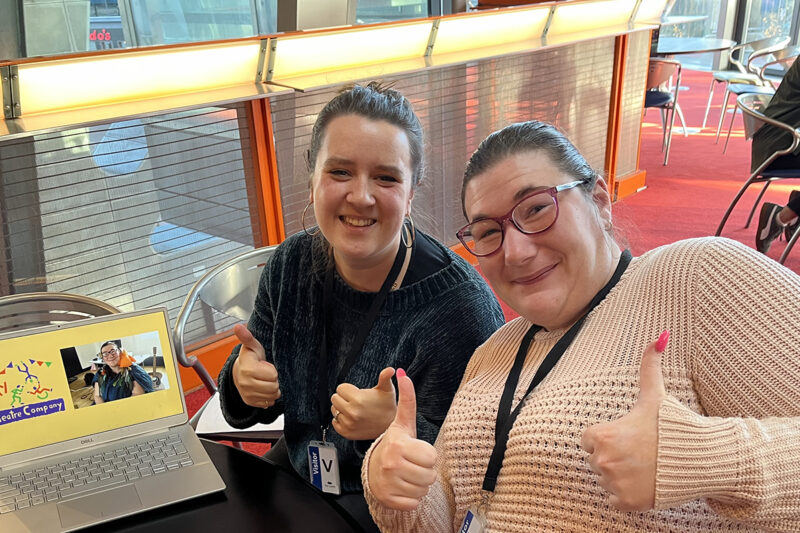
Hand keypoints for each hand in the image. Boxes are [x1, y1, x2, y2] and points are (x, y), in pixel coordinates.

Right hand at [231, 324, 280, 408]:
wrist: (239, 371)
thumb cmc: (250, 357)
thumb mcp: (252, 345)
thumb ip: (247, 337)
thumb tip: (238, 327)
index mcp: (247, 369)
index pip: (273, 375)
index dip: (273, 369)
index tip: (265, 365)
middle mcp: (245, 383)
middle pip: (274, 387)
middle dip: (274, 379)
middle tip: (266, 373)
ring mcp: (247, 394)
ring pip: (273, 396)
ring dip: (273, 388)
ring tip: (265, 380)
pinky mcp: (250, 402)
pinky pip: (268, 402)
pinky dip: (269, 396)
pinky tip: (263, 387)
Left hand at [331, 367, 396, 439]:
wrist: (390, 425)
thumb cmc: (388, 406)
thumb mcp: (387, 389)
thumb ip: (385, 377)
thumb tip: (390, 369)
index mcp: (358, 399)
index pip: (340, 388)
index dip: (348, 389)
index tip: (356, 392)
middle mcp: (352, 412)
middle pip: (335, 398)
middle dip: (343, 397)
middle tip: (354, 400)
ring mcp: (348, 423)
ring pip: (334, 410)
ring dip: (341, 408)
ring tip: (354, 409)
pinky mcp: (347, 433)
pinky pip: (334, 423)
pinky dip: (340, 420)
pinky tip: (351, 418)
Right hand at [368, 369, 436, 510]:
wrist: (374, 470)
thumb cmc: (394, 445)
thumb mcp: (402, 423)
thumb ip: (407, 400)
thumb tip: (403, 372)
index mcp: (398, 444)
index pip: (431, 457)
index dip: (427, 456)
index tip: (415, 452)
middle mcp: (391, 463)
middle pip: (430, 476)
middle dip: (425, 471)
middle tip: (412, 465)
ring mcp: (389, 483)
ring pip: (424, 490)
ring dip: (419, 485)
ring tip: (408, 475)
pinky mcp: (390, 500)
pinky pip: (415, 503)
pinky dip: (411, 498)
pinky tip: (402, 488)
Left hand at [581, 331, 668, 511]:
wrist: (703, 460)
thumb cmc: (674, 426)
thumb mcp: (656, 395)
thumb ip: (650, 365)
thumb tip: (660, 335)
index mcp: (602, 435)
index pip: (588, 439)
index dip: (608, 436)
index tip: (628, 435)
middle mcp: (603, 461)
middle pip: (596, 460)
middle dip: (614, 456)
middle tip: (640, 451)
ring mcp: (614, 484)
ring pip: (605, 480)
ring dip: (620, 475)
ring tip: (645, 466)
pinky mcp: (626, 503)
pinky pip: (614, 499)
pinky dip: (626, 494)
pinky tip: (645, 482)